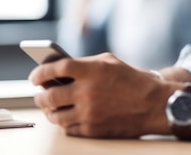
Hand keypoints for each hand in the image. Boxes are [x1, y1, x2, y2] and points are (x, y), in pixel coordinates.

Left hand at [28, 52, 173, 137]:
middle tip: (40, 94)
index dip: (40, 72)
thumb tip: (60, 71)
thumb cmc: (133, 80)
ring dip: (49, 111)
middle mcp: (87, 92)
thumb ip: (85, 64)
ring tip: (50, 106)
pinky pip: (68, 128)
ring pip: (55, 115)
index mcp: (91, 70)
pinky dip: (64, 122)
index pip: (55, 69)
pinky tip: (65, 116)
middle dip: (40, 95)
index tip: (35, 76)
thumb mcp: (110, 62)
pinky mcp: (93, 129)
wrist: (154, 104)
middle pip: (50, 96)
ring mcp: (89, 113)